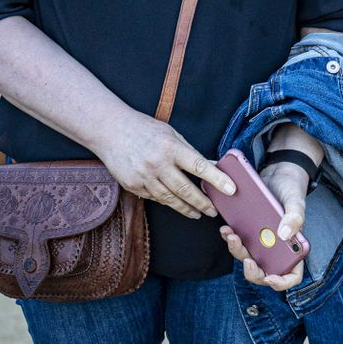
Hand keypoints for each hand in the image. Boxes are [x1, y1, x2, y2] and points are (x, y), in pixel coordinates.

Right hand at [89, 112, 234, 219]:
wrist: (111, 130)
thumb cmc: (145, 129)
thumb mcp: (171, 134)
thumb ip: (190, 152)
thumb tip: (211, 167)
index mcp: (171, 147)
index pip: (200, 166)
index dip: (217, 180)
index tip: (231, 190)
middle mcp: (157, 163)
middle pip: (185, 189)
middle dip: (203, 203)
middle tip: (214, 211)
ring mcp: (143, 176)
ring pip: (169, 199)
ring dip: (186, 208)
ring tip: (198, 213)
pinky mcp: (132, 185)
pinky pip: (154, 198)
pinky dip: (166, 202)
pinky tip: (175, 204)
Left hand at [220, 160, 309, 289]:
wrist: (278, 172)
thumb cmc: (292, 187)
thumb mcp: (296, 200)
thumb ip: (295, 217)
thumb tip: (284, 236)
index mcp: (293, 247)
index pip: (292, 275)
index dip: (282, 282)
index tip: (270, 278)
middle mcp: (277, 249)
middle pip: (265, 272)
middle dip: (253, 271)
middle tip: (247, 261)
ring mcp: (262, 242)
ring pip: (248, 258)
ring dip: (238, 251)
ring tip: (231, 235)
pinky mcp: (250, 233)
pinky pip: (239, 242)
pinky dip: (231, 238)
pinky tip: (226, 228)